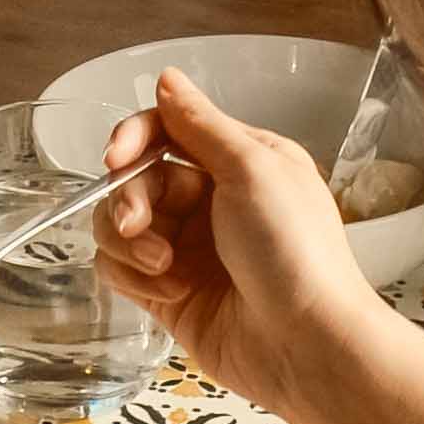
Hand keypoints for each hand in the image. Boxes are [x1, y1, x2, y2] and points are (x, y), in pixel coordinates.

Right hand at [97, 67, 423, 423]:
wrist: (306, 346)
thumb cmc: (294, 251)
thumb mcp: (252, 169)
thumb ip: (200, 124)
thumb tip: (166, 78)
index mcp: (238, 162)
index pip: (166, 130)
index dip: (134, 138)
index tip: (117, 157)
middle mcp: (209, 201)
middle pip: (136, 178)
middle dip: (129, 198)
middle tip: (142, 225)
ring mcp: (186, 249)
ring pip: (119, 223)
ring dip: (128, 242)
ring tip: (163, 267)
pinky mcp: (167, 294)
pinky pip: (119, 268)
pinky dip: (131, 276)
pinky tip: (167, 292)